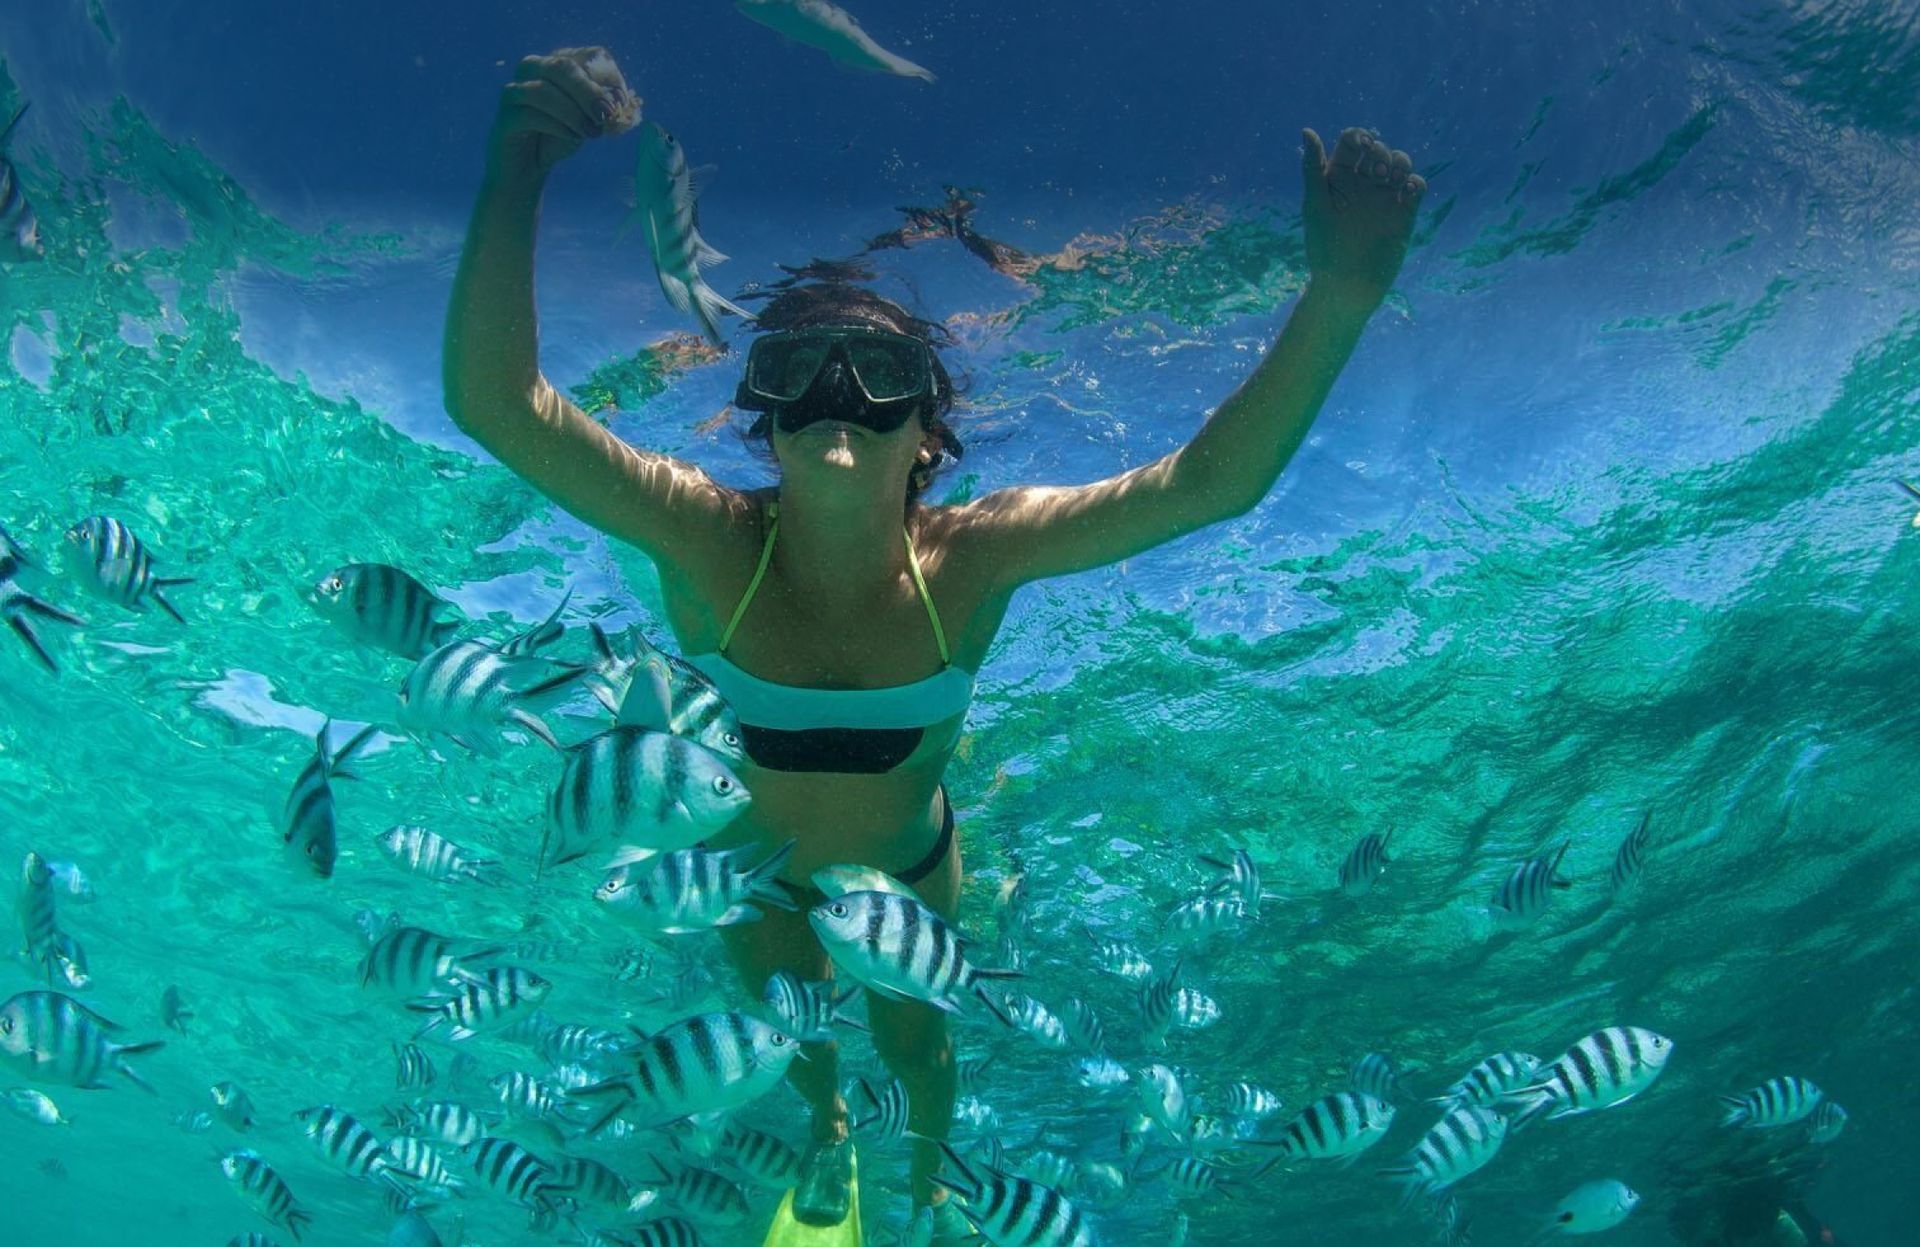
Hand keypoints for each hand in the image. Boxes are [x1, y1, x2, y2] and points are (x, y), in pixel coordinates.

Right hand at [486, 47, 641, 185]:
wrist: (528, 167)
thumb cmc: (560, 137)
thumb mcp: (588, 120)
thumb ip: (603, 109)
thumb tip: (619, 101)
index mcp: (558, 63)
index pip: (589, 56)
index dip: (609, 77)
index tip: (621, 103)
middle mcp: (532, 69)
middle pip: (562, 66)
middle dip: (589, 91)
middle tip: (607, 114)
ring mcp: (514, 92)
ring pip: (542, 90)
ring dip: (573, 112)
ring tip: (591, 133)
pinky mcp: (504, 118)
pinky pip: (529, 115)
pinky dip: (557, 126)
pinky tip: (573, 137)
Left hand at [1300, 127, 1424, 308]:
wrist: (1348, 283)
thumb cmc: (1324, 247)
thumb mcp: (1315, 204)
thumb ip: (1312, 167)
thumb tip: (1307, 131)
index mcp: (1338, 178)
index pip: (1352, 142)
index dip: (1359, 137)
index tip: (1360, 147)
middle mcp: (1362, 184)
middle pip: (1378, 149)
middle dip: (1380, 152)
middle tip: (1375, 172)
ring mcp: (1384, 197)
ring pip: (1400, 163)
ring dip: (1400, 162)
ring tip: (1391, 180)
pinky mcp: (1403, 213)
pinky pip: (1416, 186)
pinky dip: (1415, 182)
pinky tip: (1406, 192)